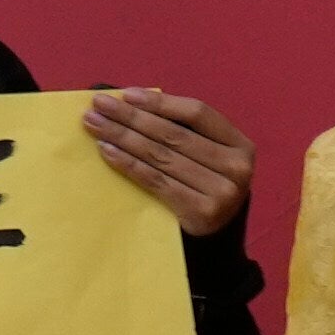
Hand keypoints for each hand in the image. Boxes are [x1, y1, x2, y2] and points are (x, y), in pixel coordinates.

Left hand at [81, 89, 253, 241]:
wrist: (214, 240)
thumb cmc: (201, 187)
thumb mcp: (204, 156)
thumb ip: (180, 130)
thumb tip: (128, 100)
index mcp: (240, 145)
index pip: (198, 113)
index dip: (161, 102)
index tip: (126, 94)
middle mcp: (237, 168)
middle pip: (175, 134)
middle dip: (132, 117)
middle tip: (99, 106)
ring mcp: (221, 192)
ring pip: (162, 156)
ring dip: (123, 137)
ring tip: (94, 125)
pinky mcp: (201, 212)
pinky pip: (156, 181)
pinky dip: (128, 164)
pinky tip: (107, 151)